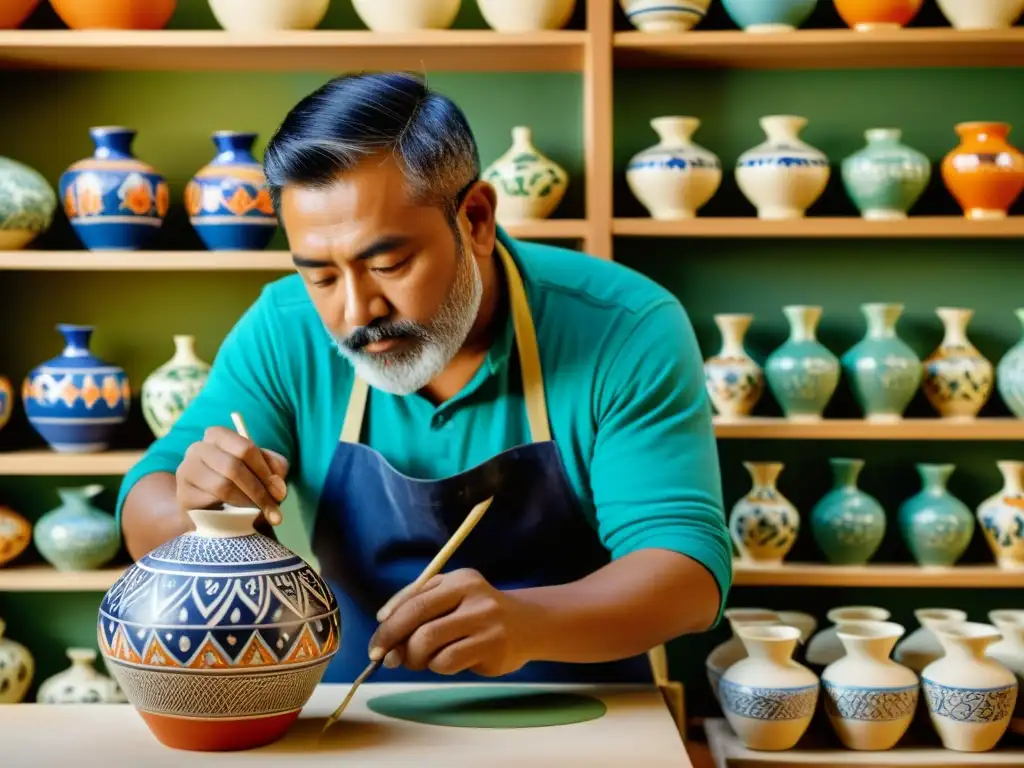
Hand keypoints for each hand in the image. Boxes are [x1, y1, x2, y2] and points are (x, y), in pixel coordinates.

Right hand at [176, 426, 288, 524]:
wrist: (213, 509)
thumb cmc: (241, 483)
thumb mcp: (262, 470)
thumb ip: (275, 469)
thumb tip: (277, 484)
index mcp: (218, 435)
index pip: (245, 447)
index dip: (265, 471)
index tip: (279, 492)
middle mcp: (198, 448)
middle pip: (233, 467)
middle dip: (258, 490)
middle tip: (273, 507)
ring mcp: (187, 470)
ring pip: (222, 485)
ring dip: (246, 502)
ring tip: (258, 512)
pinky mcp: (183, 495)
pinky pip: (211, 503)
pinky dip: (230, 511)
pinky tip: (238, 515)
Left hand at [368, 569, 535, 677]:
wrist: (526, 625)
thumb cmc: (477, 612)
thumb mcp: (451, 597)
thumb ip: (418, 606)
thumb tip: (383, 628)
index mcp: (458, 579)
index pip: (415, 600)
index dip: (389, 625)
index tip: (375, 645)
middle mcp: (473, 596)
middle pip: (419, 621)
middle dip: (395, 643)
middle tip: (388, 659)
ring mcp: (485, 622)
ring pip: (430, 644)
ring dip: (415, 658)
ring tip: (421, 660)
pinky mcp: (492, 648)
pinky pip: (447, 662)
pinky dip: (437, 666)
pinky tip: (445, 662)